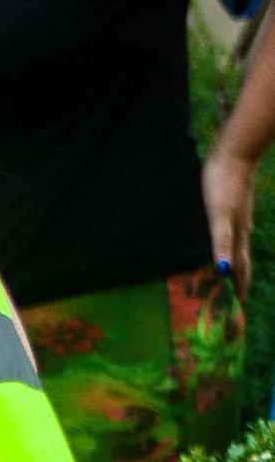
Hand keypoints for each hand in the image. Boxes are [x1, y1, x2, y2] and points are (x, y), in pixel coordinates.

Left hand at [203, 138, 257, 297]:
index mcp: (239, 236)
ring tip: (229, 275)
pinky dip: (229, 245)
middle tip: (233, 298)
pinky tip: (226, 240)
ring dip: (234, 264)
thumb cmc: (224, 186)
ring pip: (238, 247)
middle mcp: (242, 230)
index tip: (238, 307)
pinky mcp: (234, 206)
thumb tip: (225, 270)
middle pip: (241, 261)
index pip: (240, 269)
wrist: (235, 155)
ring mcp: (240, 217)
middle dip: (237, 280)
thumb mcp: (219, 217)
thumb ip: (222, 244)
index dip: (239, 288)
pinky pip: (232, 233)